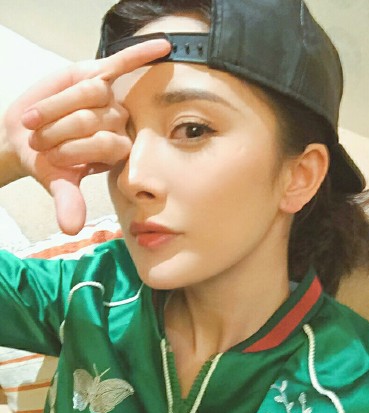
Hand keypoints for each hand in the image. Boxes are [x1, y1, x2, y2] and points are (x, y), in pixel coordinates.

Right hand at [3, 38, 169, 233]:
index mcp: (116, 150)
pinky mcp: (95, 74)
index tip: (52, 158)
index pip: (109, 145)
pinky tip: (164, 46)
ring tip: (40, 119)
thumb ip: (67, 201)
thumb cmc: (44, 160)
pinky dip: (141, 54)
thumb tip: (71, 229)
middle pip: (99, 119)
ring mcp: (108, 98)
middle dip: (63, 130)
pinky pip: (122, 63)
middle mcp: (117, 123)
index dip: (78, 150)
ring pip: (92, 93)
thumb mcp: (55, 182)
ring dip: (58, 107)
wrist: (23, 137)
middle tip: (42, 140)